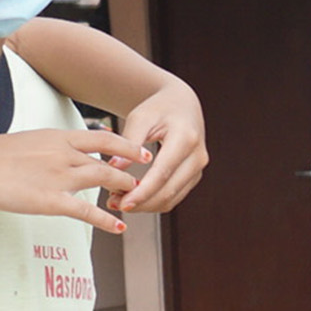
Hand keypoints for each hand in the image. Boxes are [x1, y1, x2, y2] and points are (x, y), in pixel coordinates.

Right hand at [0, 124, 147, 235]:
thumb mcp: (27, 141)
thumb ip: (48, 148)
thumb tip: (55, 153)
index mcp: (58, 137)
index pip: (102, 138)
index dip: (126, 145)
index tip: (142, 151)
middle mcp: (65, 153)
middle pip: (108, 161)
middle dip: (129, 172)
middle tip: (143, 182)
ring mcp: (60, 176)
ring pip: (104, 179)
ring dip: (124, 190)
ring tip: (136, 199)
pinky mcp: (52, 200)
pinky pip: (87, 210)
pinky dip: (106, 219)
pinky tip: (118, 227)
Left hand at [108, 81, 206, 214]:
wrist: (181, 104)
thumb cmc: (159, 108)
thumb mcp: (140, 118)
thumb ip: (128, 142)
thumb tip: (115, 169)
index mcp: (186, 138)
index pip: (162, 173)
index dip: (142, 193)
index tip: (122, 203)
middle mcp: (197, 157)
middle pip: (168, 191)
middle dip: (140, 203)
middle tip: (113, 203)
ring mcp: (198, 170)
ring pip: (171, 200)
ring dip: (145, 205)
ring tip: (118, 200)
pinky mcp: (193, 178)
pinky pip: (173, 198)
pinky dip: (152, 202)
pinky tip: (133, 197)